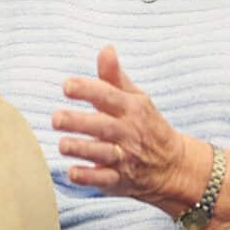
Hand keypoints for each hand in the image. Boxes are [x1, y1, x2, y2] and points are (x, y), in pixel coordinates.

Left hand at [51, 46, 202, 208]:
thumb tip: (105, 49)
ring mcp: (124, 157)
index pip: (108, 95)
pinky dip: (89, 177)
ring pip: (102, 153)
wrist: (173, 166)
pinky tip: (72, 172)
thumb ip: (115, 76)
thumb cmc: (146, 125)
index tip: (67, 85)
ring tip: (62, 144)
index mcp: (131, 108)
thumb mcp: (136, 98)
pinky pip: (104, 179)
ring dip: (82, 149)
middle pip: (102, 126)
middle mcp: (128, 133)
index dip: (87, 89)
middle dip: (78, 122)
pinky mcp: (119, 180)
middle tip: (56, 118)